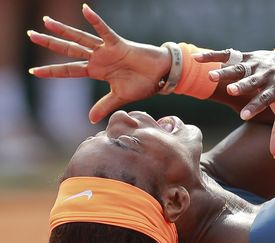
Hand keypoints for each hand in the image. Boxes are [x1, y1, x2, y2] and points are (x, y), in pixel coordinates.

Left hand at [28, 4, 170, 123]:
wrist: (160, 76)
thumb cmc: (143, 84)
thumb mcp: (120, 97)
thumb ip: (104, 105)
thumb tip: (90, 119)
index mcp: (97, 71)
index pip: (69, 70)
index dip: (51, 71)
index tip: (33, 71)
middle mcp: (98, 59)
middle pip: (69, 50)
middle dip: (50, 43)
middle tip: (31, 35)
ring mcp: (106, 50)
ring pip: (81, 39)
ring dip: (64, 31)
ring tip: (46, 22)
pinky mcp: (118, 44)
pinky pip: (104, 31)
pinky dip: (95, 21)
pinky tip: (84, 10)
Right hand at [194, 49, 274, 158]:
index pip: (265, 99)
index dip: (255, 107)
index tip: (243, 116)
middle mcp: (266, 75)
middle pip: (253, 81)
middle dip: (242, 85)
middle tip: (232, 90)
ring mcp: (255, 64)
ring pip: (239, 67)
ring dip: (225, 72)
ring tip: (210, 77)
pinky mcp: (245, 56)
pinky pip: (227, 55)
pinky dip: (212, 56)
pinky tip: (196, 58)